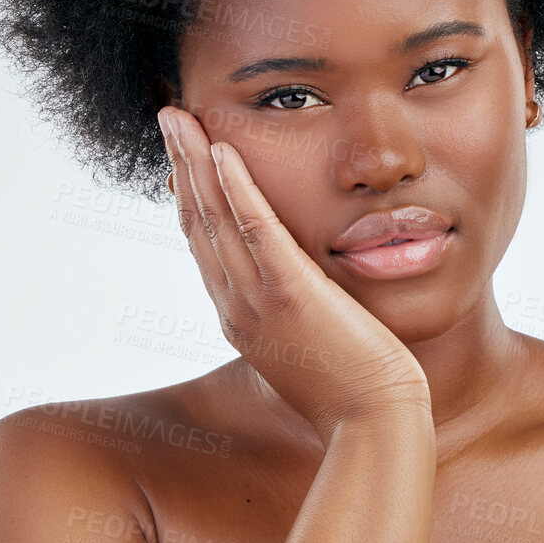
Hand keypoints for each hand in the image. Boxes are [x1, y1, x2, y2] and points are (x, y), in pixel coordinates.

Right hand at [160, 105, 431, 444]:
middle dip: (182, 166)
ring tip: (181, 118)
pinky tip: (224, 152)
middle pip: (198, 223)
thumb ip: (296, 311)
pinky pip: (258, 233)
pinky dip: (239, 191)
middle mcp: (238, 307)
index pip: (205, 244)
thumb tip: (301, 288)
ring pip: (216, 220)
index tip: (184, 153)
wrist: (374, 425)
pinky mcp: (294, 296)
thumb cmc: (354, 393)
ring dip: (196, 164)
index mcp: (241, 317)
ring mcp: (260, 302)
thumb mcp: (311, 344)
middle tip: (169, 117)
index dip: (191, 194)